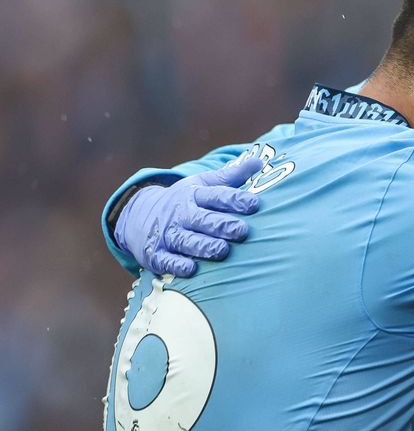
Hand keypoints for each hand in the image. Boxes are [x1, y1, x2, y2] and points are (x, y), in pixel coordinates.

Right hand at [114, 157, 263, 276]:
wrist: (137, 215)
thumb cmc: (183, 201)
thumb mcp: (201, 184)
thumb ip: (230, 176)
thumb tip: (258, 161)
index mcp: (194, 195)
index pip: (217, 195)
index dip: (235, 199)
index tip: (254, 204)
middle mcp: (181, 214)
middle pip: (203, 219)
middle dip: (222, 225)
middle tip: (242, 230)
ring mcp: (167, 234)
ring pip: (186, 241)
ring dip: (203, 246)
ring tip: (222, 250)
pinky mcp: (156, 254)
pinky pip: (166, 260)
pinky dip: (177, 265)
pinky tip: (191, 269)